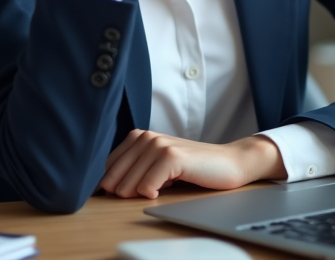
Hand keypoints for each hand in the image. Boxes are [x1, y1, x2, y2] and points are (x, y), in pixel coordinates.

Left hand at [98, 130, 285, 199]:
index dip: (110, 184)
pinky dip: (150, 194)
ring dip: (137, 195)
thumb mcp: (159, 167)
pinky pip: (146, 185)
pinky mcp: (172, 156)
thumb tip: (105, 189)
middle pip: (114, 176)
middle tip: (139, 196)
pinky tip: (160, 193)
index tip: (118, 196)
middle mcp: (146, 137)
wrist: (229, 163)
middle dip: (121, 192)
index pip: (108, 166)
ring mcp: (159, 145)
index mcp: (140, 137)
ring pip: (128, 183)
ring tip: (155, 192)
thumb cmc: (193, 169)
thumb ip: (135, 170)